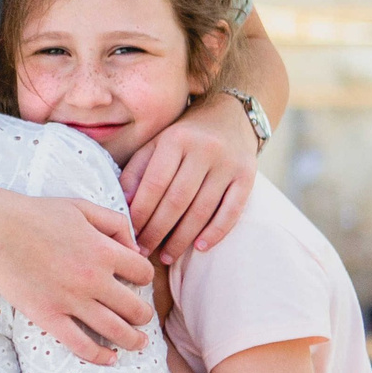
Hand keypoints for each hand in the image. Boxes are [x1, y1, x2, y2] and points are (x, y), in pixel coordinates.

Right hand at [0, 185, 154, 364]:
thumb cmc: (37, 214)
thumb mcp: (83, 208)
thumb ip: (115, 224)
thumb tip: (135, 249)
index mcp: (104, 251)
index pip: (143, 273)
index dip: (144, 278)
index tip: (137, 281)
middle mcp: (93, 279)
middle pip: (136, 308)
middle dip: (143, 314)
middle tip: (141, 317)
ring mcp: (70, 300)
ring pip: (116, 331)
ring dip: (133, 340)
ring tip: (138, 343)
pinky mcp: (48, 315)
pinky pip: (80, 344)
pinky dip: (100, 356)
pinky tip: (110, 358)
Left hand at [121, 90, 259, 264]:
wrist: (231, 116)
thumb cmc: (185, 136)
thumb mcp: (157, 143)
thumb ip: (138, 171)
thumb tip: (123, 204)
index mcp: (176, 139)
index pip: (154, 183)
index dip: (140, 213)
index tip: (130, 234)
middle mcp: (204, 149)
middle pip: (177, 200)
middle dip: (157, 230)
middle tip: (144, 251)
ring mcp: (229, 164)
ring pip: (202, 209)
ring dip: (182, 238)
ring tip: (166, 255)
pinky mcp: (248, 176)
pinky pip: (232, 211)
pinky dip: (215, 232)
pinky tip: (199, 247)